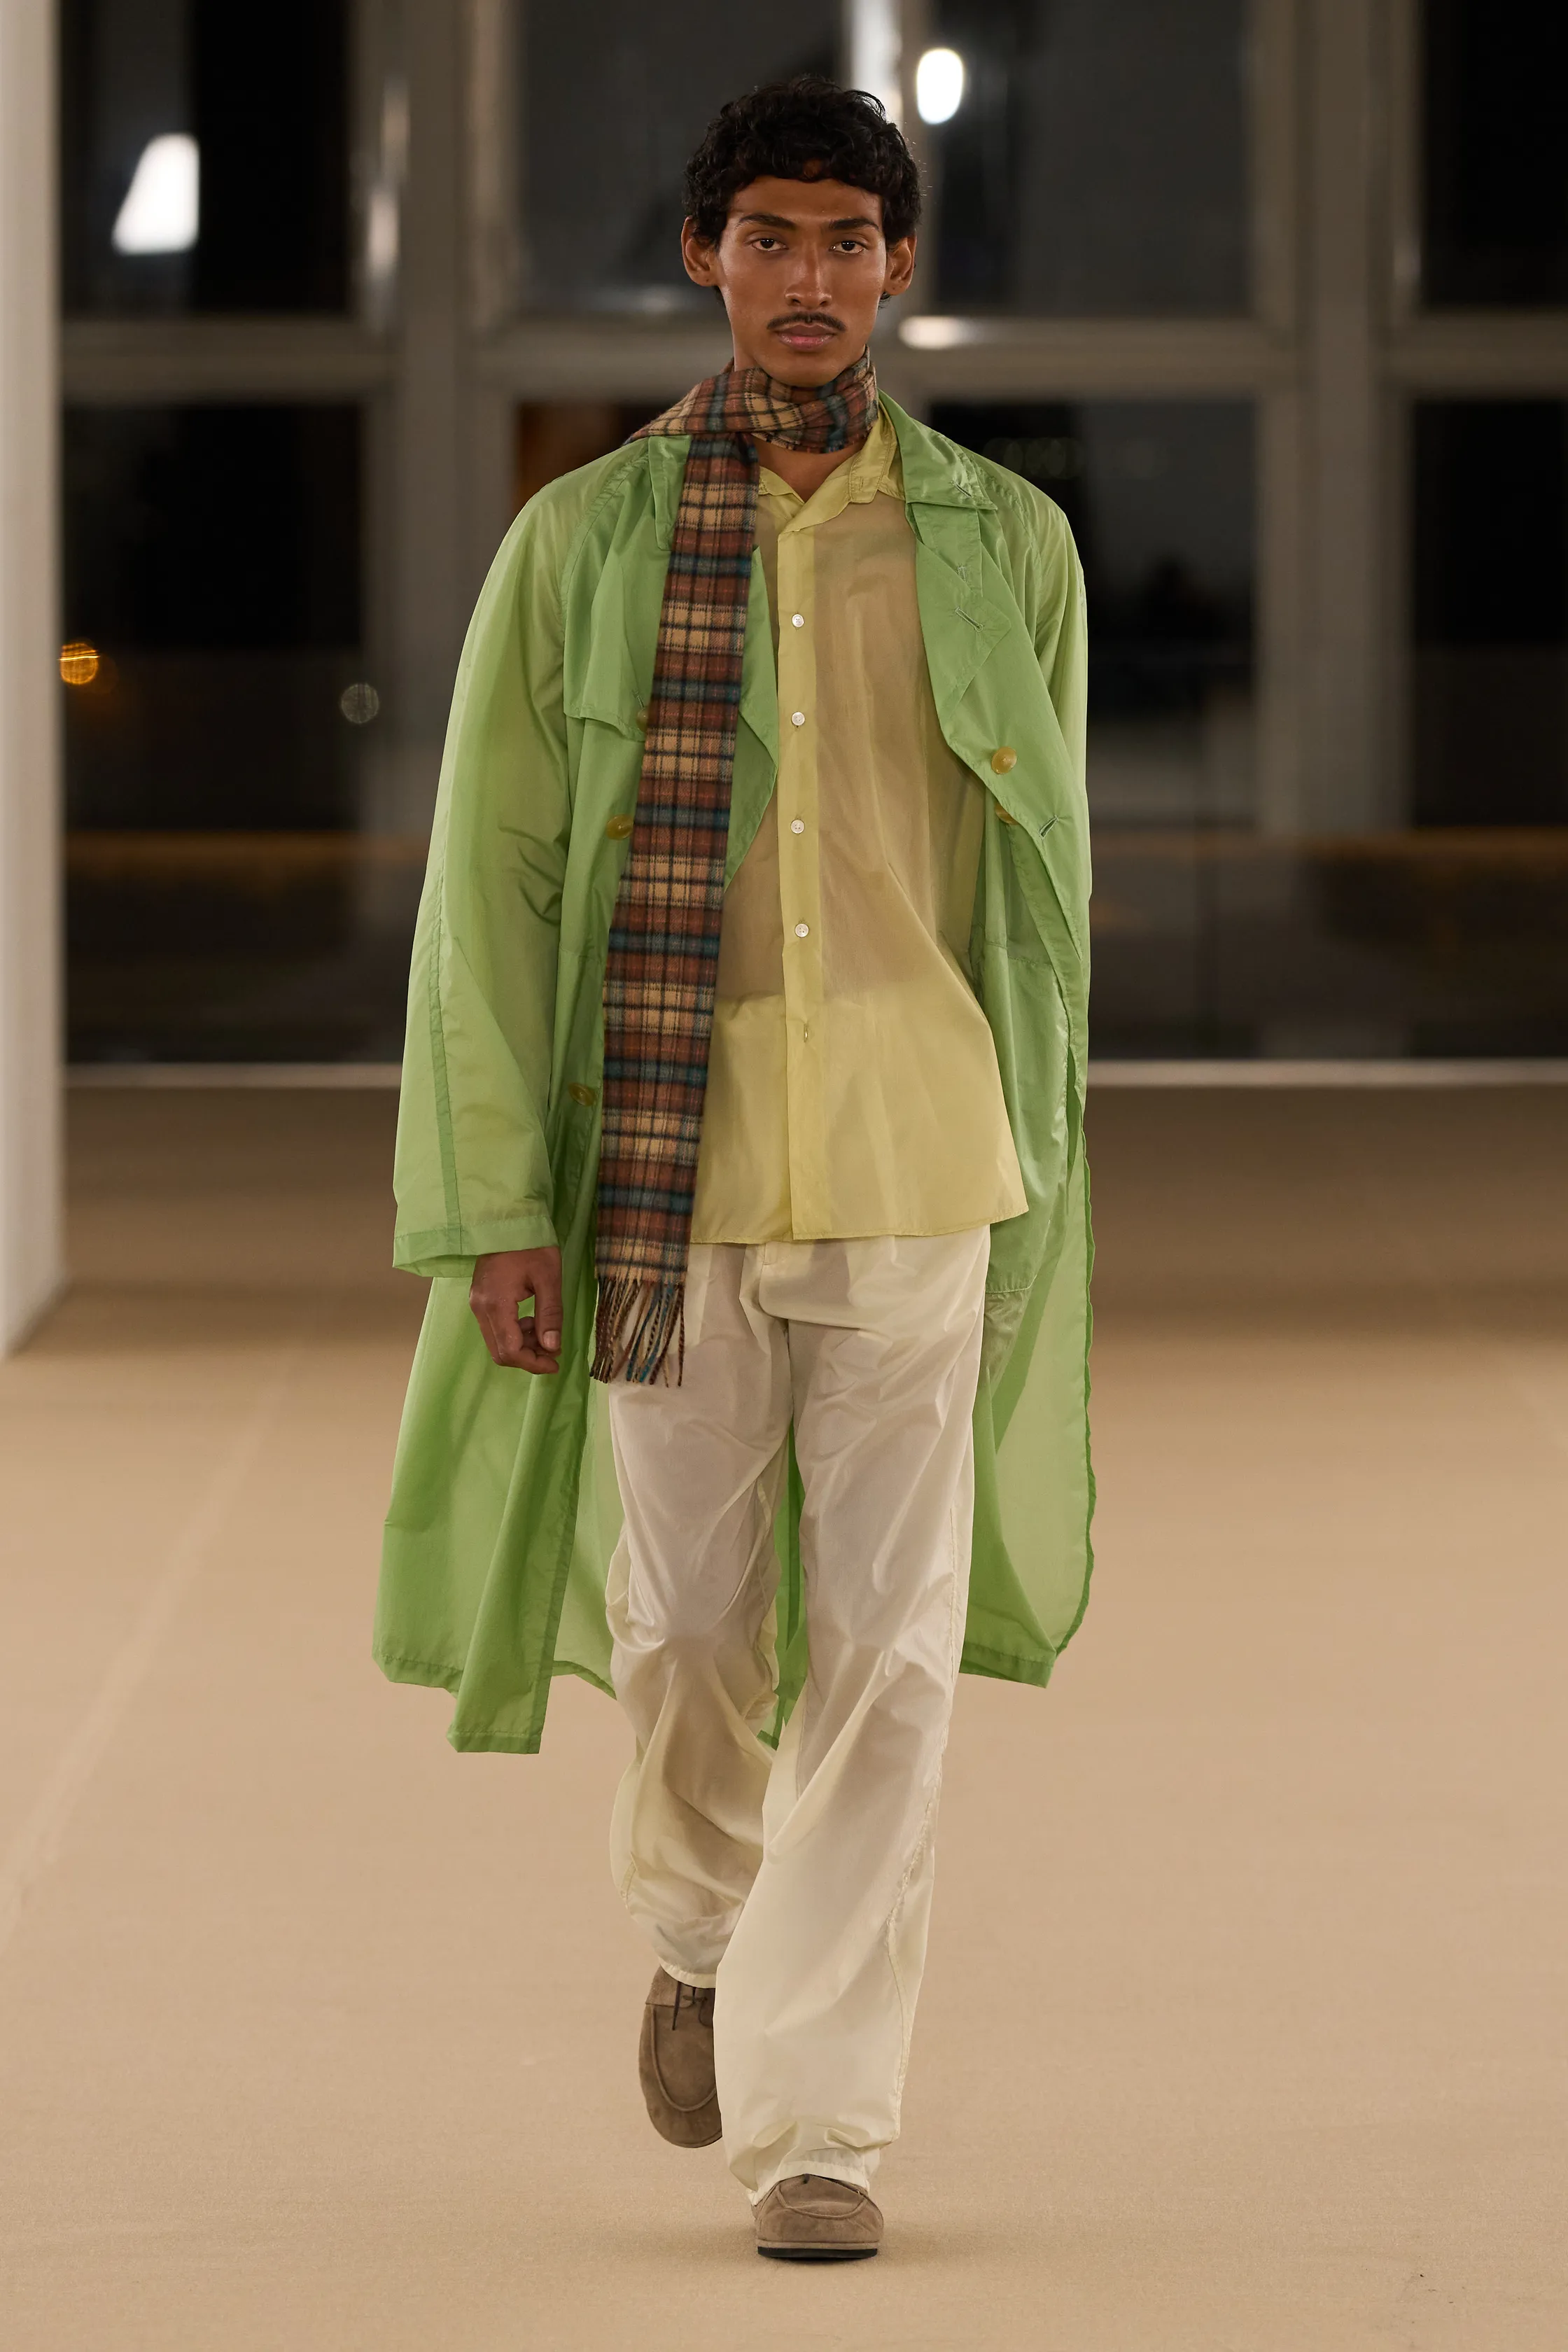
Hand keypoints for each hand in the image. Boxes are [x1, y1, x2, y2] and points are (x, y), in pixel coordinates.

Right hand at [469, 1247, 562, 1373]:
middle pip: (500, 1352)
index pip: (510, 1351)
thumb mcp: (549, 1278)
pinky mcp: (479, 1299)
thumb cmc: (531, 1245)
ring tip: (545, 1332)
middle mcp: (480, 1309)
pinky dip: (513, 1333)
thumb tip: (552, 1347)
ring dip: (521, 1346)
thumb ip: (550, 1314)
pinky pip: (493, 1328)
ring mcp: (476, 1304)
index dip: (533, 1363)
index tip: (556, 1362)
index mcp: (496, 1304)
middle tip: (553, 1349)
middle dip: (528, 1357)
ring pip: (496, 1342)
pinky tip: (531, 1321)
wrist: (508, 1220)